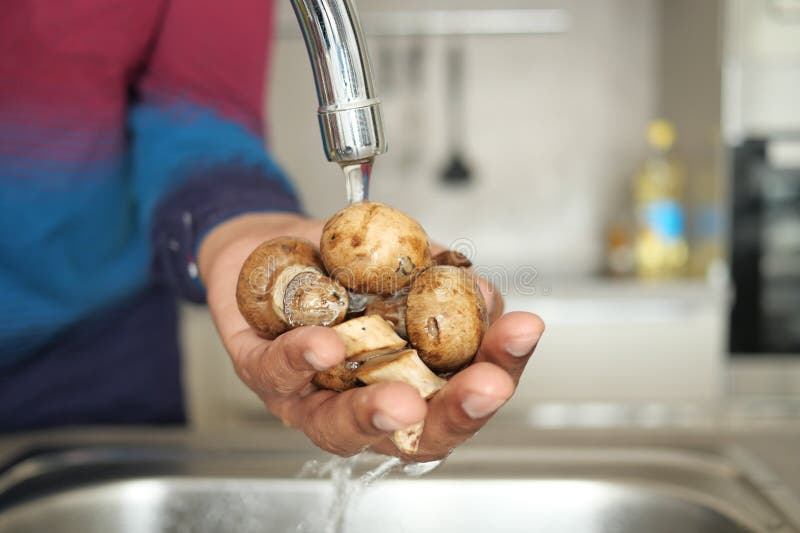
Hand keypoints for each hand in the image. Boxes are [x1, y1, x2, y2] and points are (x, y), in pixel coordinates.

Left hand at [199, 213, 544, 460]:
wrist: (266, 247)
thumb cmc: (339, 269)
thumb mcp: (403, 265)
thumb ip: (445, 284)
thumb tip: (485, 296)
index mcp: (409, 381)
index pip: (463, 393)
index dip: (499, 369)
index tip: (523, 333)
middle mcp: (365, 402)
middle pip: (414, 436)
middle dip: (455, 414)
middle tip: (484, 389)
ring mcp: (312, 396)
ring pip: (339, 427)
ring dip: (373, 416)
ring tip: (398, 401)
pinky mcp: (262, 369)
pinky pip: (279, 374)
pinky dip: (301, 361)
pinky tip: (324, 345)